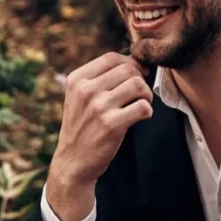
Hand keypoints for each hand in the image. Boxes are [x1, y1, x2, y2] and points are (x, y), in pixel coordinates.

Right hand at [46, 53, 152, 220]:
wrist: (72, 162)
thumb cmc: (82, 128)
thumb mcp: (78, 98)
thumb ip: (98, 79)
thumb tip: (134, 62)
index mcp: (76, 80)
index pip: (112, 58)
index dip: (130, 62)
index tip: (138, 73)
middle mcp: (86, 90)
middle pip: (128, 69)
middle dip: (140, 80)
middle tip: (139, 95)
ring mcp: (98, 107)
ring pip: (138, 85)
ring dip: (146, 96)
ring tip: (140, 106)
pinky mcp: (112, 125)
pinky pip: (143, 107)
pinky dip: (147, 112)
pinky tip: (139, 118)